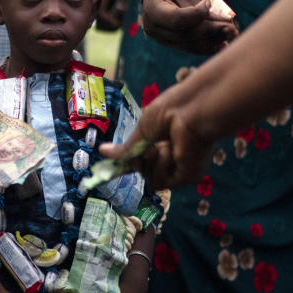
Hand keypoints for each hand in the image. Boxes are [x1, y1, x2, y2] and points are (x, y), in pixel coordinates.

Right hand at [98, 84, 213, 188]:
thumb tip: (101, 150)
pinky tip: (170, 150)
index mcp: (162, 142)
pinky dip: (160, 166)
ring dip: (152, 161)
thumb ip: (125, 148)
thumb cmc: (169, 112)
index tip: (107, 170)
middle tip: (147, 145)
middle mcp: (172, 157)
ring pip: (151, 179)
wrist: (191, 110)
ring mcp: (180, 168)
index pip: (141, 159)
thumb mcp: (141, 130)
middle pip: (143, 171)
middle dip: (140, 159)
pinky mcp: (187, 176)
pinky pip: (161, 182)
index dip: (127, 164)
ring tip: (162, 144)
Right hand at [141, 0, 237, 54]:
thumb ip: (197, 7)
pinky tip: (223, 44)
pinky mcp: (172, 44)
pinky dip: (208, 47)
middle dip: (212, 31)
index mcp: (153, 11)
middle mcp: (154, 30)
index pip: (177, 19)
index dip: (197, 15)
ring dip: (213, 40)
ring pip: (190, 44)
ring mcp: (162, 39)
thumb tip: (222, 22)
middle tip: (233, 27)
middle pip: (186, 34)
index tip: (209, 3)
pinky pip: (190, 48)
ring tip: (232, 33)